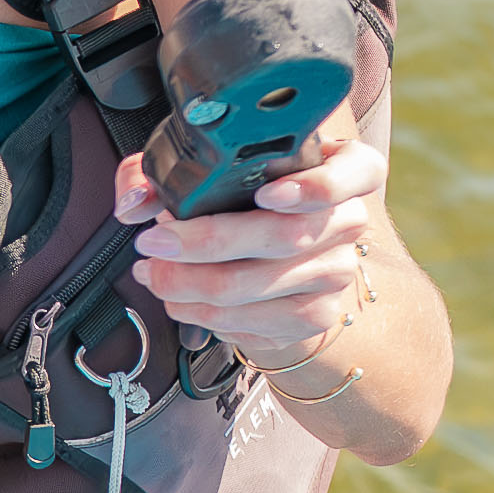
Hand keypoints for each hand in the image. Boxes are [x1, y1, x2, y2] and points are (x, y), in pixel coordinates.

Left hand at [116, 106, 387, 364]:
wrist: (271, 262)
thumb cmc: (243, 203)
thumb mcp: (212, 171)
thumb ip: (166, 173)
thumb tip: (135, 202)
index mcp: (345, 170)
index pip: (358, 173)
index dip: (314, 187)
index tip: (266, 195)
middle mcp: (349, 222)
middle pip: (284, 237)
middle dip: (205, 243)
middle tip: (155, 243)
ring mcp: (335, 274)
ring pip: (257, 286)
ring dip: (190, 285)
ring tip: (153, 274)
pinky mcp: (316, 316)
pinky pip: (254, 322)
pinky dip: (203, 315)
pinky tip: (180, 300)